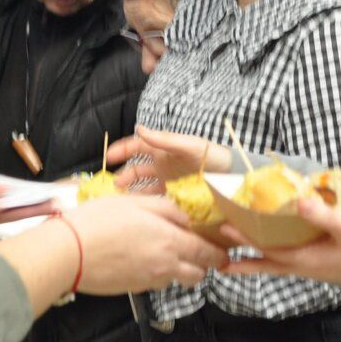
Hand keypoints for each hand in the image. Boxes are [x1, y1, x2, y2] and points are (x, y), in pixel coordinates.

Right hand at [66, 194, 226, 293]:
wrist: (68, 252)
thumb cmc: (97, 222)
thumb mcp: (135, 203)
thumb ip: (165, 208)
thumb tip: (186, 215)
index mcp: (170, 241)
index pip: (208, 253)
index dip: (219, 252)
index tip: (221, 247)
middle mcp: (165, 266)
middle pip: (199, 274)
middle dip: (203, 264)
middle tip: (196, 250)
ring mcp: (149, 280)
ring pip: (178, 280)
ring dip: (180, 269)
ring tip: (164, 251)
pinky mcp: (134, 289)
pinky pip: (156, 283)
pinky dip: (158, 273)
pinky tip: (141, 258)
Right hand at [108, 125, 229, 192]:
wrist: (232, 178)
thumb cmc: (211, 156)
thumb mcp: (188, 146)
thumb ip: (164, 139)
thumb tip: (140, 128)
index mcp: (163, 150)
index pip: (136, 147)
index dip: (121, 150)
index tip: (108, 158)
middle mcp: (162, 165)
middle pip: (136, 169)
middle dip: (123, 176)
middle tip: (113, 187)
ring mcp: (167, 181)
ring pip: (143, 186)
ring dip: (131, 192)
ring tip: (122, 202)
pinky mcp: (174, 196)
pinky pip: (155, 200)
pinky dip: (145, 204)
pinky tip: (139, 212)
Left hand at [222, 195, 340, 288]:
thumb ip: (324, 217)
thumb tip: (298, 201)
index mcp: (307, 259)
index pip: (268, 248)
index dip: (246, 239)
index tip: (226, 229)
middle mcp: (305, 267)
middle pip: (268, 265)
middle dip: (245, 262)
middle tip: (222, 265)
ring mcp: (313, 269)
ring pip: (279, 266)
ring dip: (259, 262)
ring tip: (241, 263)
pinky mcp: (322, 267)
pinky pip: (292, 264)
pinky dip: (278, 259)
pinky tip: (279, 253)